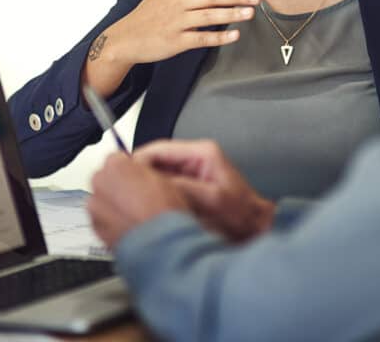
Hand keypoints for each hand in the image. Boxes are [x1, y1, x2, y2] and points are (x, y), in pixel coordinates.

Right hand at [85, 0, 259, 95]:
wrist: (126, 38)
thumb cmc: (147, 12)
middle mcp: (179, 3)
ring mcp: (177, 23)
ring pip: (208, 16)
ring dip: (230, 14)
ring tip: (250, 13)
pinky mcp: (176, 41)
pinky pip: (200, 39)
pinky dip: (218, 37)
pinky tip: (234, 35)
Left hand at [88, 152, 189, 248]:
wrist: (158, 245)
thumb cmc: (163, 213)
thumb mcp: (162, 178)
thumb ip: (142, 168)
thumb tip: (138, 169)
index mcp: (116, 165)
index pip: (117, 157)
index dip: (130, 168)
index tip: (137, 177)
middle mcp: (100, 182)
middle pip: (106, 177)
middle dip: (118, 185)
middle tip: (137, 197)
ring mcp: (95, 205)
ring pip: (103, 198)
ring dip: (113, 203)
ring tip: (134, 213)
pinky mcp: (94, 225)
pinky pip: (101, 217)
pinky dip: (111, 220)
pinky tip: (129, 224)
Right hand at [134, 140, 273, 242]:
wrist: (256, 230)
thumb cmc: (242, 216)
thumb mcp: (211, 200)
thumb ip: (182, 188)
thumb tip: (154, 183)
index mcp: (202, 154)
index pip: (159, 149)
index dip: (138, 161)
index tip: (124, 173)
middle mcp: (195, 158)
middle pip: (156, 160)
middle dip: (139, 174)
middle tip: (124, 189)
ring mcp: (192, 171)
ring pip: (158, 173)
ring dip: (146, 185)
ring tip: (133, 199)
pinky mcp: (189, 186)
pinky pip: (164, 185)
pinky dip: (154, 193)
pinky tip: (147, 205)